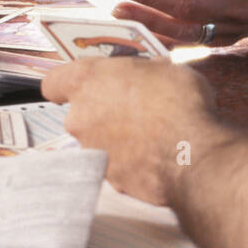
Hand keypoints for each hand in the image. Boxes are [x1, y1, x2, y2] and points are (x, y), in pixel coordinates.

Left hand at [42, 58, 223, 205]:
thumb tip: (147, 76)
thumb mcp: (164, 67)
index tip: (84, 84)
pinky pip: (115, 165)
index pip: (54, 82)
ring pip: (98, 140)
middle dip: (102, 110)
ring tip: (149, 133)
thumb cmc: (179, 101)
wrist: (193, 153)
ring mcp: (92, 151)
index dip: (67, 83)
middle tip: (133, 106)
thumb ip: (142, 72)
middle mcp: (80, 117)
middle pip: (80, 113)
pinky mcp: (109, 180)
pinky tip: (154, 155)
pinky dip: (130, 161)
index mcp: (87, 81)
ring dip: (116, 137)